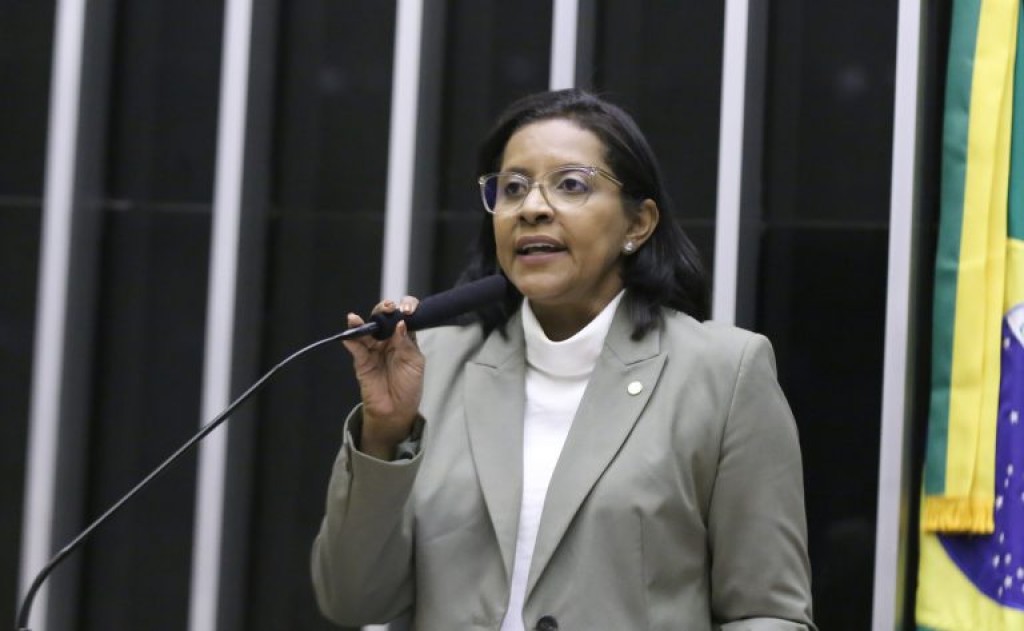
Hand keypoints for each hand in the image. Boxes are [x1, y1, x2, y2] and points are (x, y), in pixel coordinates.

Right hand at [342, 297, 424, 459]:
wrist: (396, 410)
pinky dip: (352, 338)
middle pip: (384, 317)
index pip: (404, 315)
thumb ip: (407, 343)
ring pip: (367, 329)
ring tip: (358, 318)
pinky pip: (355, 346)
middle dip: (384, 309)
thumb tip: (401, 323)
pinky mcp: (361, 359)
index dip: (406, 307)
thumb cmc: (409, 386)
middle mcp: (388, 339)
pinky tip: (351, 330)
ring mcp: (373, 348)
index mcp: (405, 337)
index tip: (409, 310)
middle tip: (388, 308)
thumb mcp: (415, 363)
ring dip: (363, 321)